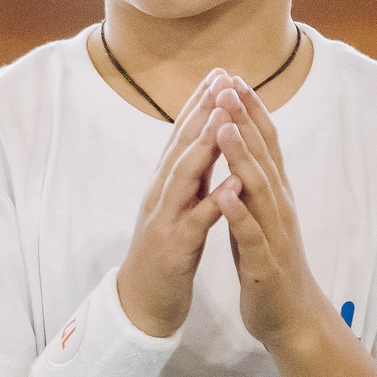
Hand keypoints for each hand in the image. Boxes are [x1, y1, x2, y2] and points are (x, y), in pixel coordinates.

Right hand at [115, 72, 229, 337]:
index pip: (183, 136)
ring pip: (184, 176)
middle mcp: (161, 194)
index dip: (200, 104)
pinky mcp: (175, 247)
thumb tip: (204, 142)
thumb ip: (189, 176)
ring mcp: (165, 219)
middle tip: (221, 79)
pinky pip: (197, 221)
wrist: (143, 302)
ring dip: (204, 145)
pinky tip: (232, 183)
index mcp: (166, 184)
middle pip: (182, 146)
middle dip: (202, 111)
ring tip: (223, 117)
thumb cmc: (166, 252)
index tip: (220, 74)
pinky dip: (214, 201)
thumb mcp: (178, 207)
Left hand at [208, 77, 335, 347]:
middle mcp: (279, 206)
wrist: (290, 317)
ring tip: (223, 126)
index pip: (264, 144)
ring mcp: (274, 233)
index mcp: (274, 194)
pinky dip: (239, 213)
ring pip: (258, 188)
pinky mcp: (264, 262)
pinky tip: (224, 193)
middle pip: (262, 156)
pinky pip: (251, 234)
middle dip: (244, 119)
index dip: (250, 111)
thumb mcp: (259, 214)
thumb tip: (244, 144)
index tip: (232, 78)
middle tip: (228, 84)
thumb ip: (252, 181)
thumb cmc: (268, 262)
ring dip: (241, 156)